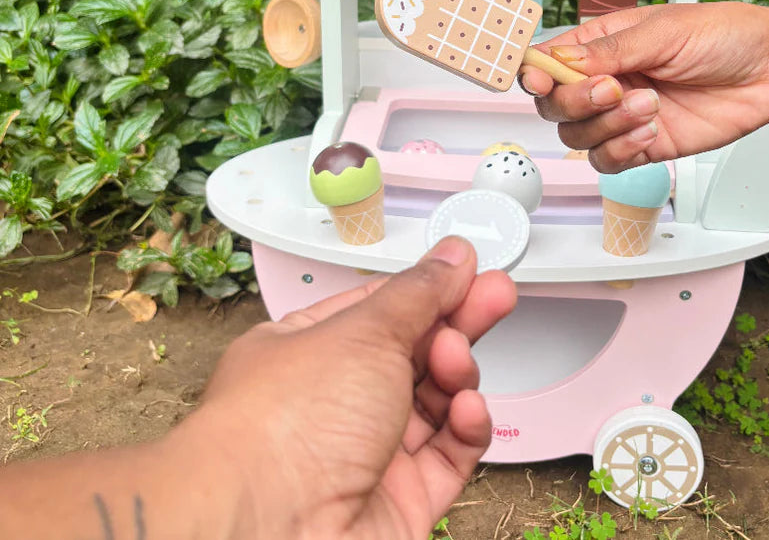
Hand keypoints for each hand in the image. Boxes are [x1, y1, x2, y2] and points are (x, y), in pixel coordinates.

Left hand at [180, 237, 516, 539]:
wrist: (271, 534)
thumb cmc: (286, 425)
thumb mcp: (364, 331)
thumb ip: (420, 293)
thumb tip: (451, 258)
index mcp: (308, 351)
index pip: (380, 309)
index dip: (427, 288)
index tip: (468, 270)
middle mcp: (335, 402)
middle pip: (413, 352)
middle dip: (458, 321)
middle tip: (496, 295)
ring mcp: (367, 452)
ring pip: (435, 402)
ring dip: (456, 373)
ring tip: (455, 361)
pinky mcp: (401, 501)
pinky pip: (449, 455)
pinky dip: (465, 428)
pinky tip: (467, 409)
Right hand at [519, 2, 768, 172]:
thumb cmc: (725, 35)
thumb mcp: (664, 30)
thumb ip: (611, 50)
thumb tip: (562, 61)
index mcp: (602, 43)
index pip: (548, 60)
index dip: (534, 72)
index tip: (539, 79)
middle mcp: (607, 80)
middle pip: (554, 103)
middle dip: (575, 101)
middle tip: (613, 89)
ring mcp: (624, 115)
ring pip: (578, 136)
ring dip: (606, 126)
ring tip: (648, 106)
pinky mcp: (646, 144)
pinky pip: (608, 160)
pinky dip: (621, 150)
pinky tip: (649, 131)